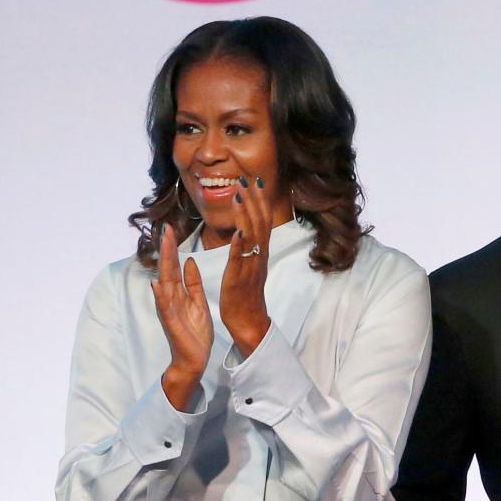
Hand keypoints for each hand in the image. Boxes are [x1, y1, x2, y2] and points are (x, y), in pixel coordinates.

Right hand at [152, 224, 212, 410]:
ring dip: (163, 265)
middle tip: (165, 228)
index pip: (174, 265)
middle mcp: (171, 298)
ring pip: (164, 283)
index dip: (173, 248)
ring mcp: (169, 310)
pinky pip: (165, 307)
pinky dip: (160, 296)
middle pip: (167, 269)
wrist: (194, 358)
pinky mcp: (171, 323)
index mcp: (179, 292)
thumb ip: (192, 282)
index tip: (172, 228)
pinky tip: (157, 284)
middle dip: (167, 249)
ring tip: (162, 248)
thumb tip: (189, 261)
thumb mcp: (198, 302)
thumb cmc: (195, 331)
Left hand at [220, 176, 272, 357]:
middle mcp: (258, 256)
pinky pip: (241, 259)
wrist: (249, 321)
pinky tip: (238, 231)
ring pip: (251, 237)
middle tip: (249, 178)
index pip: (262, 221)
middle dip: (255, 200)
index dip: (260, 201)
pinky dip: (241, 245)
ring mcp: (250, 266)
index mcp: (259, 253)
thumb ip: (249, 247)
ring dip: (246, 215)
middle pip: (260, 223)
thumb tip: (246, 229)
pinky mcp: (240, 278)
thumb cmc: (246, 295)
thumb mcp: (249, 265)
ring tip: (240, 195)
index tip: (255, 181)